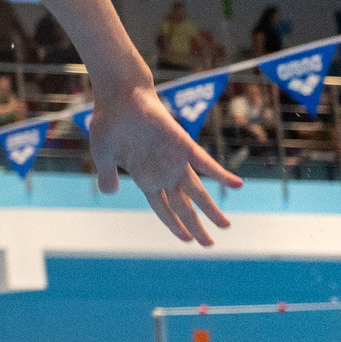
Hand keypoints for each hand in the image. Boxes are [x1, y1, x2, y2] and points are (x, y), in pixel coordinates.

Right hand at [87, 83, 241, 244]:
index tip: (186, 240)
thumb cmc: (110, 124)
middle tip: (209, 245)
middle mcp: (164, 173)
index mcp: (145, 178)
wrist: (120, 96)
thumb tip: (111, 192)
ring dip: (211, 210)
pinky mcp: (183, 145)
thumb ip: (107, 176)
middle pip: (184, 206)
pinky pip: (206, 163)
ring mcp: (175, 161)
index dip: (174, 225)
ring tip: (226, 226)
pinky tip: (237, 186)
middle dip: (196, 226)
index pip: (163, 208)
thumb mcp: (103, 156)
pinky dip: (221, 175)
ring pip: (198, 192)